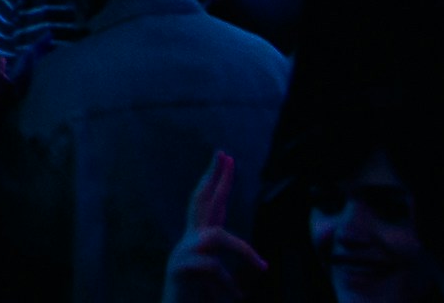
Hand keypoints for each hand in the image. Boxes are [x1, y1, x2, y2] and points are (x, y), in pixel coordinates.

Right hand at [161, 154, 270, 302]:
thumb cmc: (201, 299)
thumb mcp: (223, 280)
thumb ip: (233, 269)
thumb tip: (262, 265)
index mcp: (199, 239)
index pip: (208, 203)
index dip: (216, 180)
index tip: (225, 156)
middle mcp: (189, 239)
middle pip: (201, 201)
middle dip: (215, 178)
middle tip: (224, 154)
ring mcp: (183, 251)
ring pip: (219, 237)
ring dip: (244, 252)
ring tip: (262, 267)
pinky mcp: (181, 267)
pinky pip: (215, 268)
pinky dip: (229, 285)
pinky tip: (234, 297)